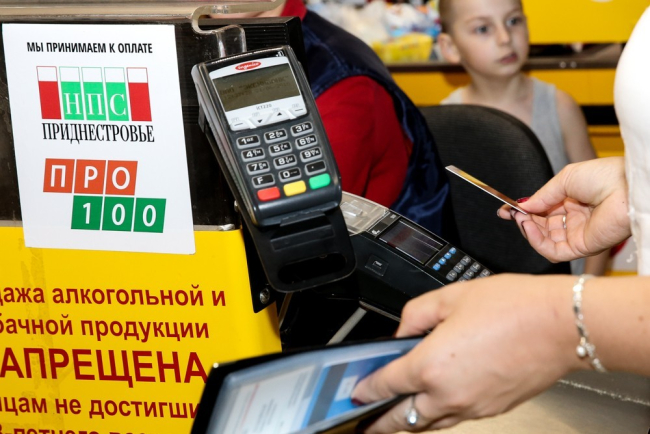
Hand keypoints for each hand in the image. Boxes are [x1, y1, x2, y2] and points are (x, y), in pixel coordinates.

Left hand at [351, 274, 582, 432]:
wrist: (561, 325)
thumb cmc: (512, 307)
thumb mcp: (450, 297)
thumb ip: (415, 315)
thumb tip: (402, 333)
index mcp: (431, 365)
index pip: (384, 385)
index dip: (363, 390)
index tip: (354, 394)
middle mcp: (449, 394)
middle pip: (402, 418)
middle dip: (378, 422)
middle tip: (364, 423)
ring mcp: (472, 407)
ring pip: (429, 425)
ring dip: (407, 423)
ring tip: (392, 420)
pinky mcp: (492, 410)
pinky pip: (455, 419)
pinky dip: (438, 416)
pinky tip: (435, 405)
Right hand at [498, 157, 629, 262]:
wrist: (627, 187)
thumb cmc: (605, 176)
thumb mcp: (565, 179)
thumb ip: (542, 196)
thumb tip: (521, 206)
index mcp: (574, 202)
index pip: (543, 211)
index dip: (524, 211)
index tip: (506, 209)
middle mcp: (576, 220)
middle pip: (541, 227)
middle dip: (524, 220)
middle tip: (511, 213)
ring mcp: (578, 234)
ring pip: (545, 241)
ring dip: (528, 231)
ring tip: (521, 219)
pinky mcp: (582, 247)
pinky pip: (554, 251)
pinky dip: (537, 242)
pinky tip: (529, 227)